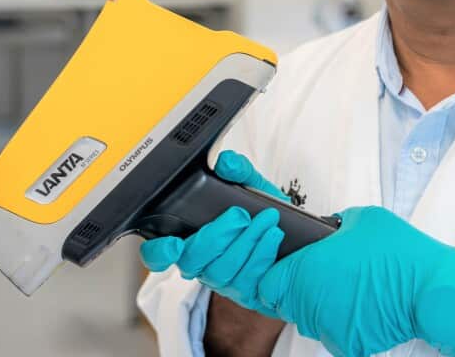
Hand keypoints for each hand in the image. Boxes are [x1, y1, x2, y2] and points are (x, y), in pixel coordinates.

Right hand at [140, 151, 287, 316]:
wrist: (296, 240)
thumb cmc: (262, 213)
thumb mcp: (252, 187)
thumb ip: (238, 170)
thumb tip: (226, 162)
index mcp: (191, 238)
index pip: (158, 253)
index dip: (159, 252)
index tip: (173, 243)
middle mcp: (202, 263)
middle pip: (191, 261)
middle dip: (215, 236)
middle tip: (240, 216)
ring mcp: (222, 281)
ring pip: (220, 271)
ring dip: (245, 242)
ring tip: (267, 220)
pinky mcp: (245, 293)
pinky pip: (247, 280)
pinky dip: (262, 254)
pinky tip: (273, 236)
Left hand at [256, 206, 454, 356]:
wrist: (432, 290)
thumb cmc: (399, 253)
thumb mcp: (360, 219)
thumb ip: (332, 225)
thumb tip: (326, 230)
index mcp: (304, 272)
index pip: (265, 283)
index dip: (274, 274)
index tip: (289, 266)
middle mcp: (309, 304)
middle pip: (283, 302)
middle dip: (296, 289)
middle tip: (323, 274)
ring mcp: (327, 329)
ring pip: (308, 319)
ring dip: (319, 306)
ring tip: (349, 287)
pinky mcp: (348, 345)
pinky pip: (334, 333)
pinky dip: (344, 321)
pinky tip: (364, 305)